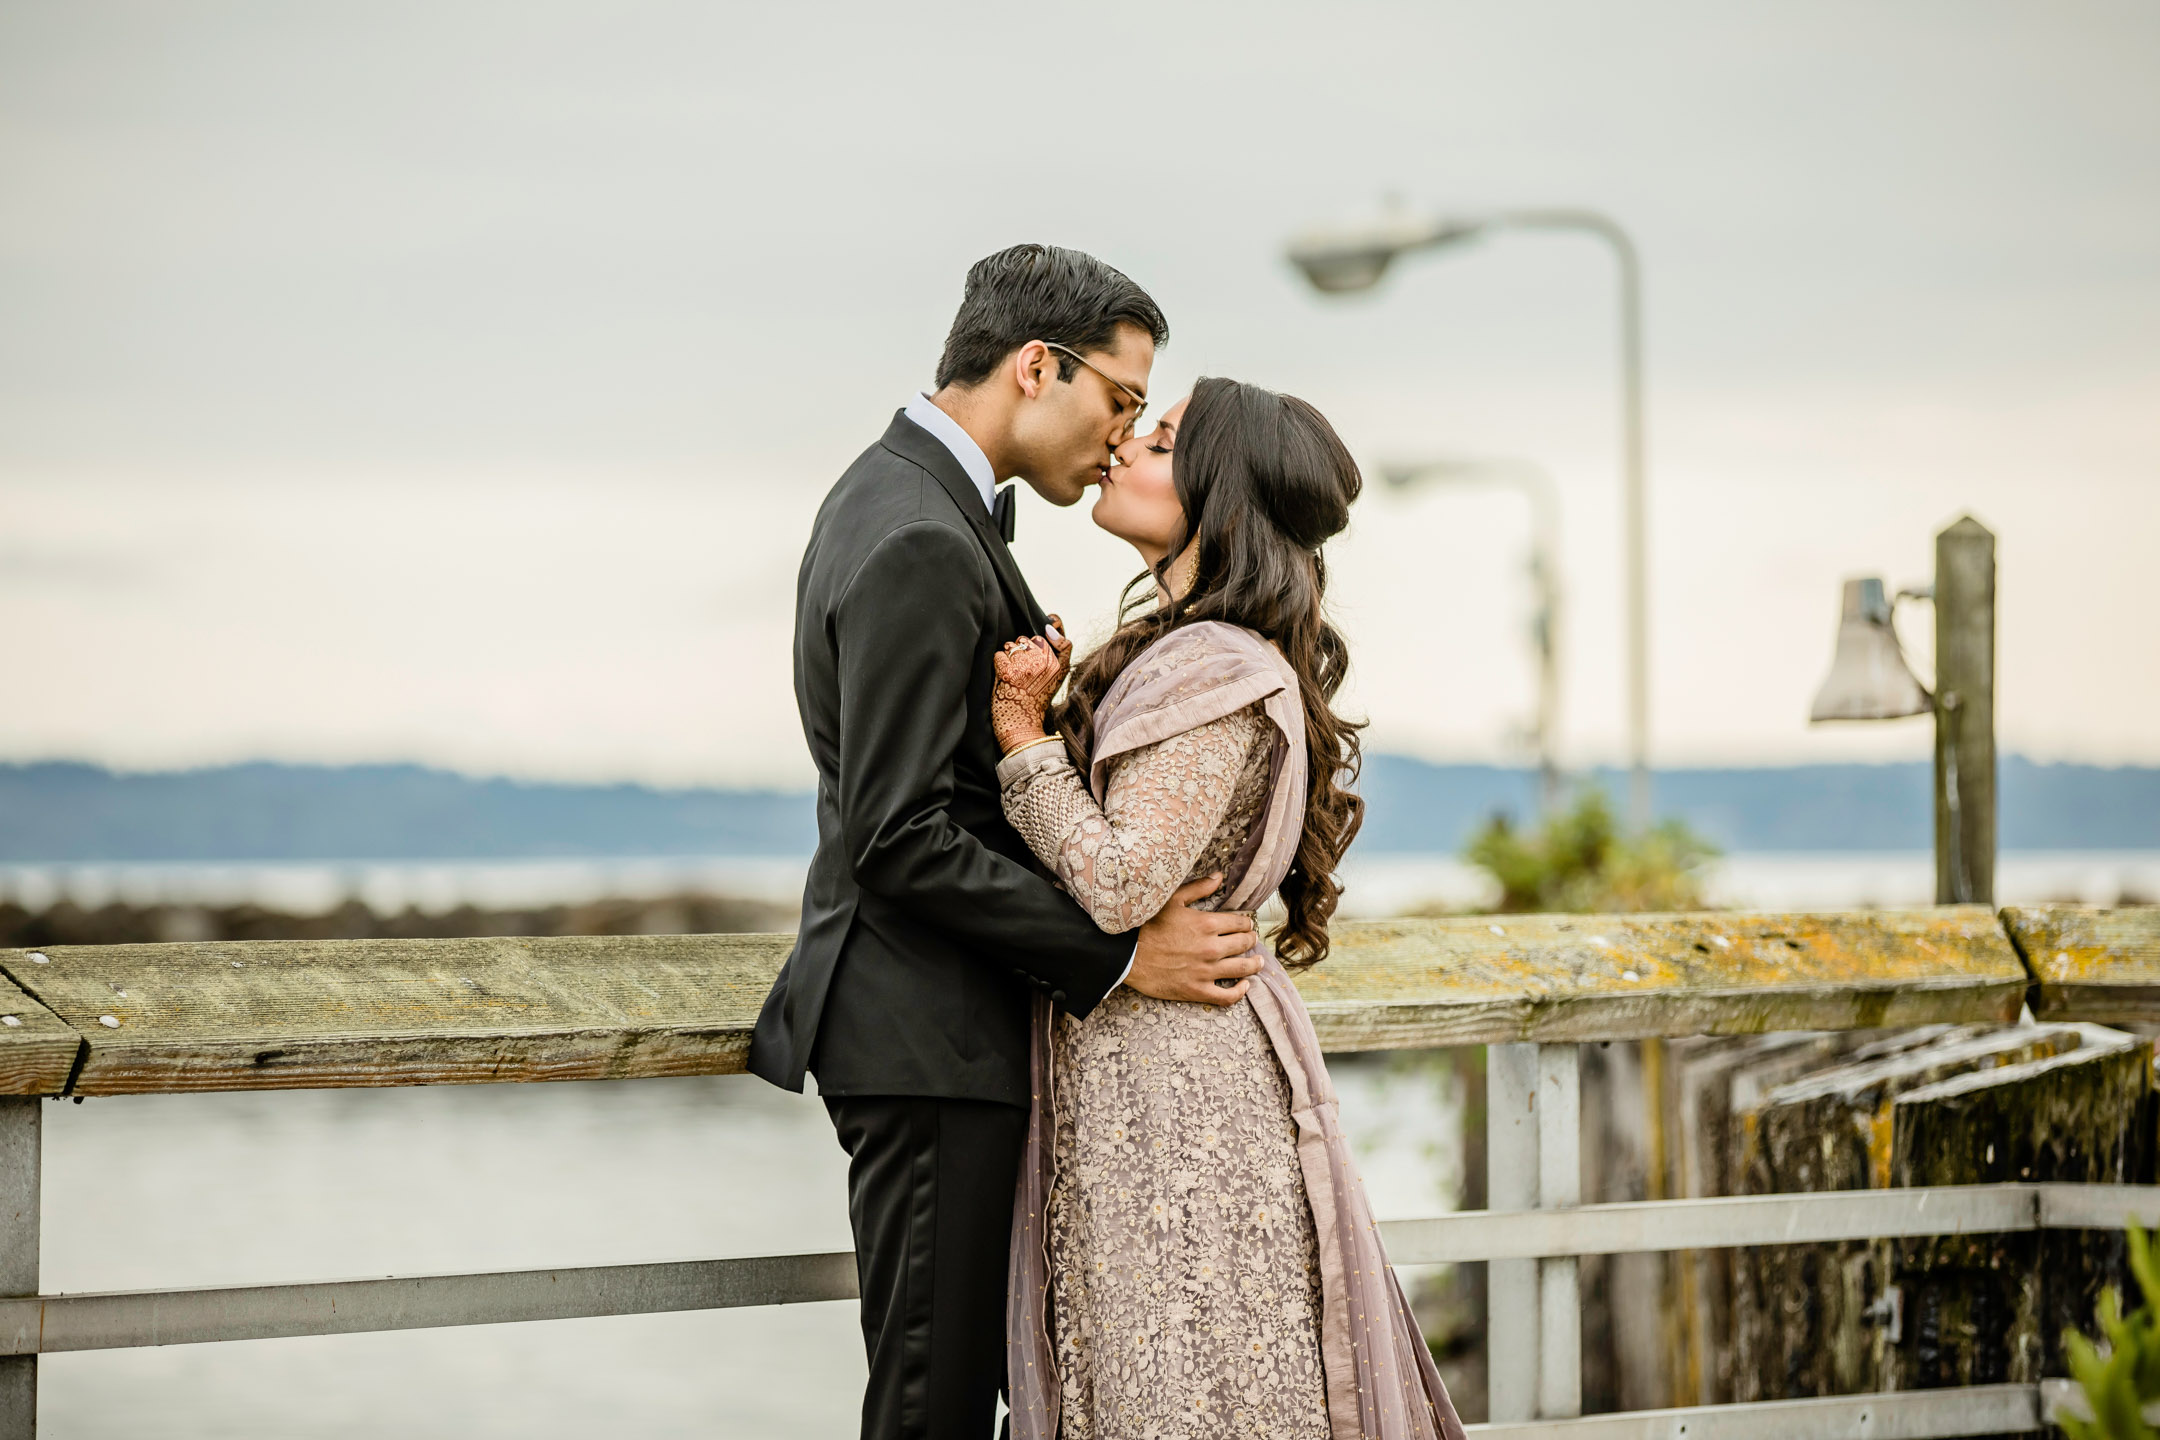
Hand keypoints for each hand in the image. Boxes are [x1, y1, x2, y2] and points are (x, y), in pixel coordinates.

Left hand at [991, 615, 1073, 752]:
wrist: (1023, 727)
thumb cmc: (1037, 700)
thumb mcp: (1058, 677)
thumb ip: (1060, 651)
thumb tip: (1051, 623)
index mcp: (1058, 666)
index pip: (1058, 636)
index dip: (1052, 628)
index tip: (1046, 630)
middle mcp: (1045, 664)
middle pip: (1030, 639)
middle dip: (1024, 649)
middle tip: (1024, 669)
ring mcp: (1026, 667)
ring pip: (1013, 645)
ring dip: (1010, 656)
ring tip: (1014, 674)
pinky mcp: (1007, 672)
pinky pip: (999, 654)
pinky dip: (999, 664)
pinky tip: (1004, 677)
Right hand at [1126, 875, 1262, 1006]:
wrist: (1127, 955)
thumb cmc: (1147, 926)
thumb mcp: (1172, 900)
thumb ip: (1198, 888)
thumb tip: (1219, 877)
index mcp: (1207, 923)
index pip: (1240, 923)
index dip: (1246, 923)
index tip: (1246, 925)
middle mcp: (1211, 947)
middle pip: (1244, 943)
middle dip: (1251, 940)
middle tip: (1251, 940)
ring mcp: (1206, 971)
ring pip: (1242, 968)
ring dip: (1254, 964)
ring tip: (1258, 962)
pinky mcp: (1197, 990)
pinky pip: (1227, 996)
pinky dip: (1240, 992)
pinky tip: (1244, 986)